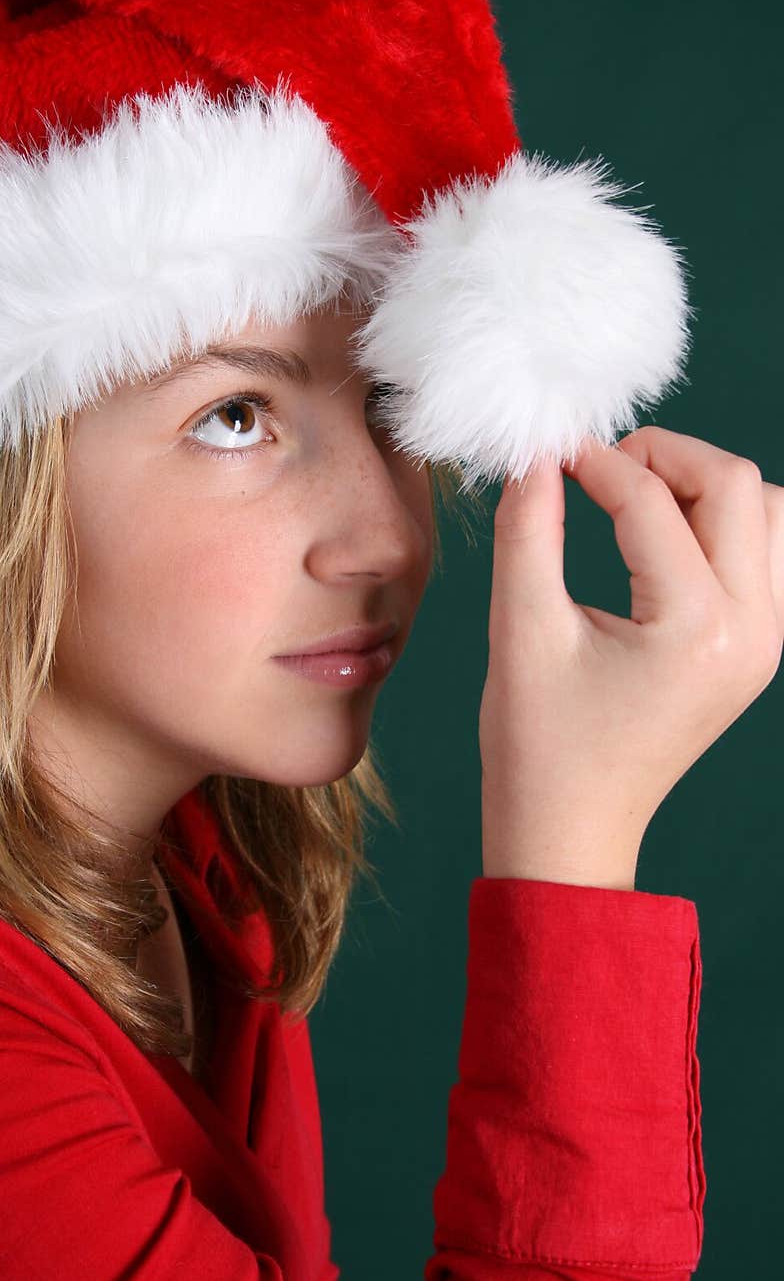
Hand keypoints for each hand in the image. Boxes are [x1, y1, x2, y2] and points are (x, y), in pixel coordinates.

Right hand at [478, 426, 783, 887]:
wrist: (572, 831)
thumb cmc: (538, 746)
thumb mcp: (521, 630)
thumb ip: (527, 529)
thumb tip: (534, 455)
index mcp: (694, 630)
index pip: (650, 502)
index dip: (591, 461)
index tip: (545, 449)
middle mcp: (751, 632)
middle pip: (736, 485)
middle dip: (661, 456)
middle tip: (594, 468)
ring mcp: (765, 643)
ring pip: (767, 511)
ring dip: (701, 486)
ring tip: (632, 500)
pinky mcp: (757, 651)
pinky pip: (766, 554)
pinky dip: (721, 525)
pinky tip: (662, 539)